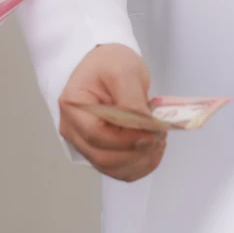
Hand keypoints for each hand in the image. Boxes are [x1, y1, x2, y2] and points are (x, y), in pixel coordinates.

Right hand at [58, 44, 165, 181]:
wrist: (106, 64)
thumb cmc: (110, 62)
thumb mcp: (124, 71)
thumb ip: (132, 101)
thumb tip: (146, 128)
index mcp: (73, 106)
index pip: (96, 133)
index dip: (126, 138)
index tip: (153, 131)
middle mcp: (73, 129)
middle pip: (102, 157)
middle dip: (136, 152)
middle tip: (161, 137)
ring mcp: (84, 142)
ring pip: (111, 168)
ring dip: (140, 162)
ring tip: (159, 142)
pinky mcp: (99, 150)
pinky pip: (118, 169)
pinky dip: (138, 166)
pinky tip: (153, 151)